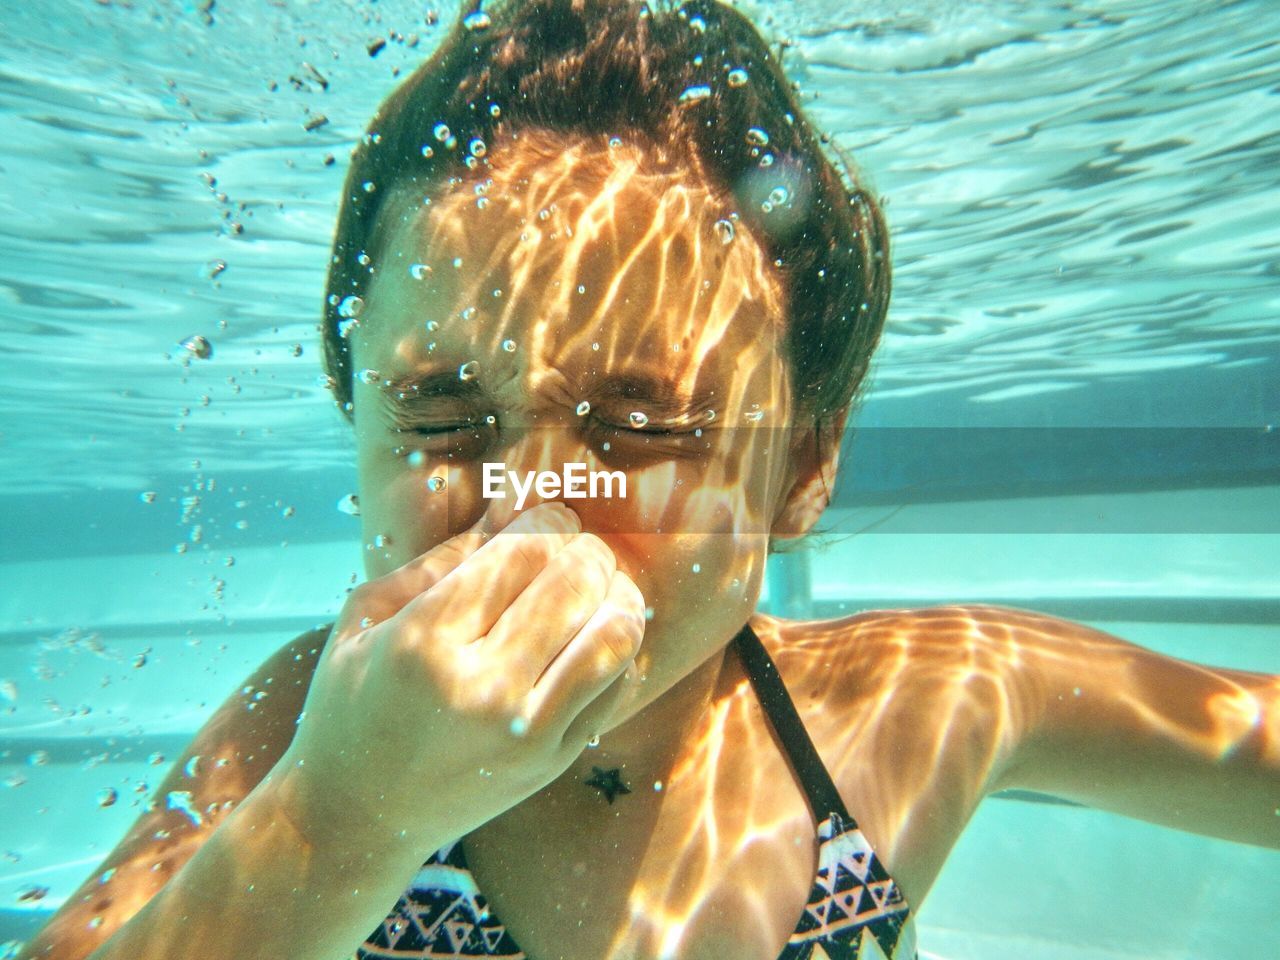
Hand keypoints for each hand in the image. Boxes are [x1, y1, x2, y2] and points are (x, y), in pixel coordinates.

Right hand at [279, 502, 645, 847]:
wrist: (357, 815)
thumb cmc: (355, 699)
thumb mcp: (369, 615)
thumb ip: (444, 556)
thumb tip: (518, 505)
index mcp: (425, 643)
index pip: (522, 552)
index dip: (548, 520)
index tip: (548, 517)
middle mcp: (482, 690)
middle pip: (575, 583)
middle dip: (586, 549)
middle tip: (577, 545)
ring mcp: (525, 733)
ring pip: (615, 634)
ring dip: (617, 593)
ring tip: (599, 584)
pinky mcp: (553, 762)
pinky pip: (618, 684)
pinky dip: (618, 646)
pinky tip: (594, 633)